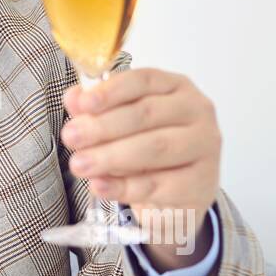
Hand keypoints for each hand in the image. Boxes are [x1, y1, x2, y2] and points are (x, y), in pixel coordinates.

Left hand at [60, 68, 219, 236]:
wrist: (176, 195)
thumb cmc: (147, 147)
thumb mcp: (120, 124)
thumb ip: (96, 109)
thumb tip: (73, 98)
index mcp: (177, 87)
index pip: (144, 80)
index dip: (111, 91)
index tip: (84, 103)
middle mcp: (197, 112)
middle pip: (147, 114)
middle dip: (103, 126)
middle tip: (71, 137)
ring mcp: (204, 148)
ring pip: (154, 148)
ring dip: (110, 156)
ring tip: (79, 164)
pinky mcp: (200, 184)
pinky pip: (157, 185)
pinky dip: (123, 186)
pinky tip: (99, 185)